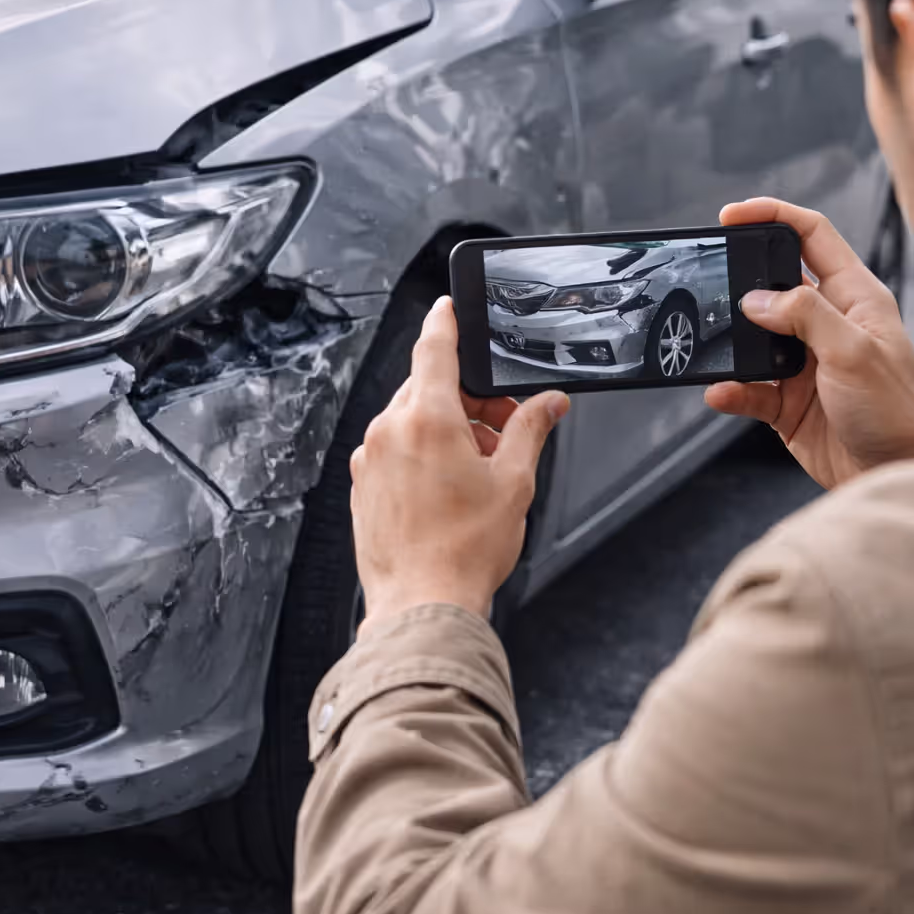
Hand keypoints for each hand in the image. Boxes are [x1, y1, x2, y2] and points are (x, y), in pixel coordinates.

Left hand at [350, 297, 569, 636]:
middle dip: (470, 399)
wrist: (422, 606)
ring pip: (412, 421)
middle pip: (430, 388)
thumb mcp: (515, 483)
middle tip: (504, 429)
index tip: (449, 307)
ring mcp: (370, 459)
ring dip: (448, 429)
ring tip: (481, 469)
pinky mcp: (362, 486)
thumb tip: (550, 404)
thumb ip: (531, 430)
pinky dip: (423, 455)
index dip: (446, 321)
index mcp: (427, 418)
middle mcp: (390, 431)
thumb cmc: (464, 551)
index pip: (434, 347)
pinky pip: (395, 452)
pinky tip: (450, 488)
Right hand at [705, 198, 913, 488]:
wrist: (900, 473)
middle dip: (739, 281)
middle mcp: (827, 323)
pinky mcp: (788, 402)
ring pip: (753, 337)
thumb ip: (805, 315)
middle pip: (772, 283)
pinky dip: (731, 389)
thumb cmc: (898, 411)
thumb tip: (756, 298)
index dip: (772, 217)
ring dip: (731, 343)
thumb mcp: (853, 352)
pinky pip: (748, 387)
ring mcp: (804, 362)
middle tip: (710, 281)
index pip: (811, 236)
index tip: (732, 216)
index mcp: (854, 296)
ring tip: (713, 345)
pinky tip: (723, 393)